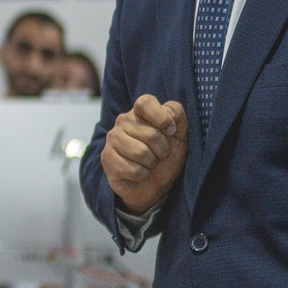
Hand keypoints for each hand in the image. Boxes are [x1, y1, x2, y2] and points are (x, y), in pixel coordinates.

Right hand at [101, 94, 188, 214]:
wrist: (153, 184)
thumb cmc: (166, 157)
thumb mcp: (180, 135)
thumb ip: (177, 116)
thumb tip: (168, 115)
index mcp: (139, 112)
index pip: (145, 103)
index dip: (162, 118)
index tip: (171, 131)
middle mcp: (123, 121)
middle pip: (151, 134)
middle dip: (163, 150)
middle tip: (159, 154)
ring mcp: (112, 139)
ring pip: (141, 153)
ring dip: (152, 163)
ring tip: (149, 163)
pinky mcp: (107, 158)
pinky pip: (133, 169)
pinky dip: (142, 175)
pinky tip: (139, 173)